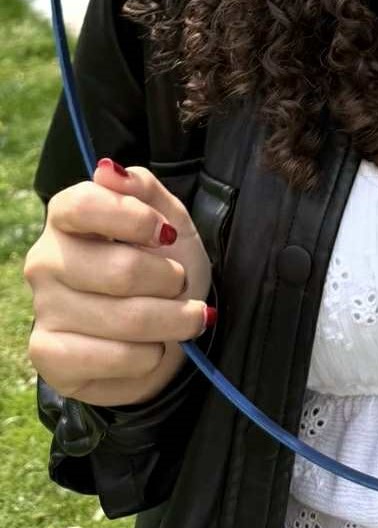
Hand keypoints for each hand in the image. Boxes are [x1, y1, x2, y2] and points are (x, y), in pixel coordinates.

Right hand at [24, 160, 213, 406]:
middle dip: (170, 281)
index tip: (166, 234)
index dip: (134, 219)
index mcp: (67, 217)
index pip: (83, 205)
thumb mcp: (168, 218)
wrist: (165, 327)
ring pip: (124, 319)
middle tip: (181, 284)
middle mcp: (46, 260)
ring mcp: (44, 310)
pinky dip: (150, 356)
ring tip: (184, 318)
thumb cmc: (165, 265)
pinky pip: (113, 357)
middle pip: (119, 271)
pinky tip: (153, 348)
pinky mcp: (50, 356)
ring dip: (172, 322)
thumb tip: (107, 170)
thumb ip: (142, 189)